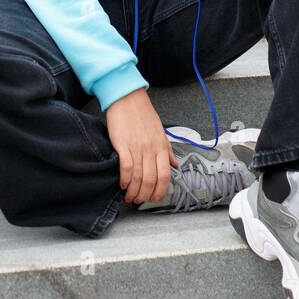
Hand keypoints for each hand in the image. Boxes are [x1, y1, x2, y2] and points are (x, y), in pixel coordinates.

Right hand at [105, 88, 178, 204]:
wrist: (127, 98)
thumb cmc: (143, 114)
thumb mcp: (160, 131)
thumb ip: (167, 150)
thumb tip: (175, 165)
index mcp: (161, 146)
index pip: (165, 175)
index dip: (160, 190)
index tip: (155, 197)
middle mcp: (151, 149)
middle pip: (151, 179)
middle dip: (145, 194)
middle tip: (139, 200)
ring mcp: (137, 147)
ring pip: (138, 177)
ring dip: (134, 191)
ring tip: (130, 196)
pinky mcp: (122, 144)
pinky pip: (125, 167)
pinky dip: (124, 179)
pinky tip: (122, 184)